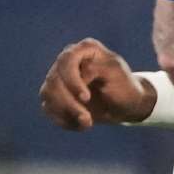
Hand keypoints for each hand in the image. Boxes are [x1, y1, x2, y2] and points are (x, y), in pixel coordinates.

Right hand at [40, 38, 156, 129]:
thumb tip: (79, 73)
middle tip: (87, 118)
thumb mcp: (116, 74)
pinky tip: (81, 124)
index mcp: (86, 48)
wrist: (126, 105)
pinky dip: (64, 120)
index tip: (86, 98)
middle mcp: (68, 60)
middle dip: (69, 103)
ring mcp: (58, 77)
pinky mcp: (54, 95)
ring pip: (48, 95)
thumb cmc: (124, 86)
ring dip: (66, 113)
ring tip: (87, 122)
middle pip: (54, 81)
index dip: (72, 81)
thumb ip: (97, 68)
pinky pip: (48, 108)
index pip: (66, 61)